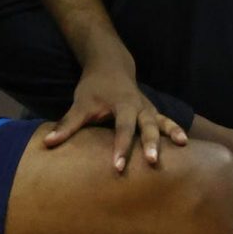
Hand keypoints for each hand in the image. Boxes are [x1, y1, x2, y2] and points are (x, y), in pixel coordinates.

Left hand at [45, 55, 185, 174]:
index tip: (118, 167)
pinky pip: (166, 121)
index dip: (120, 148)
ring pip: (162, 121)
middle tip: (152, 162)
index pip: (122, 129)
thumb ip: (67, 125)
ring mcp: (149, 108)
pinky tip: (184, 143)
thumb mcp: (80, 104)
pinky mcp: (153, 112)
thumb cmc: (94, 88)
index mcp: (122, 104)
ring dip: (172, 133)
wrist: (111, 66)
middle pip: (147, 126)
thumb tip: (48, 143)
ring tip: (183, 145)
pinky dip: (175, 130)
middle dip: (150, 144)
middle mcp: (139, 106)